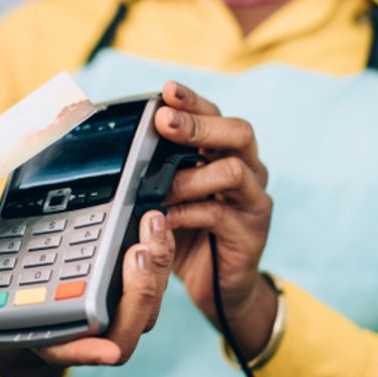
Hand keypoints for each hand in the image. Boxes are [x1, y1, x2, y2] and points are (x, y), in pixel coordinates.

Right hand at [0, 210, 173, 376]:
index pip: (78, 353)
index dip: (90, 354)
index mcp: (60, 338)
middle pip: (128, 326)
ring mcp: (119, 308)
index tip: (104, 350)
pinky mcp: (136, 283)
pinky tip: (156, 218)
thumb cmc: (16, 294)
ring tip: (151, 223)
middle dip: (139, 291)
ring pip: (150, 299)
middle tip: (137, 251)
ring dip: (157, 263)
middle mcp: (95, 332)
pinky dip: (160, 248)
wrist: (36, 292)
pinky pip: (157, 274)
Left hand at [154, 80, 277, 355]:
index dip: (192, 101)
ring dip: (190, 174)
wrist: (217, 286)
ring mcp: (253, 200)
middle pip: (237, 132)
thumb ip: (157, 169)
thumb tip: (123, 142)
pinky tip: (164, 217)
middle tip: (165, 123)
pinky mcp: (251, 231)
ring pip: (233, 170)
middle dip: (198, 124)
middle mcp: (248, 169)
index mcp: (226, 153)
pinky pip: (220, 213)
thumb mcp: (169, 194)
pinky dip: (187, 212)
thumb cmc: (191, 232)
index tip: (167, 90)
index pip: (215, 115)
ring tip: (160, 187)